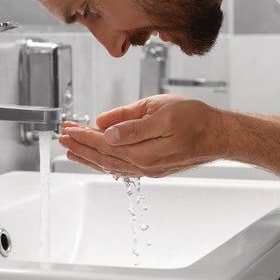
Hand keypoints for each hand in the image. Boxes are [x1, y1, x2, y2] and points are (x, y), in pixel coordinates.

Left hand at [59, 94, 220, 177]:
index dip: (84, 135)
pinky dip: (105, 164)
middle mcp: (143, 164)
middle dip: (80, 146)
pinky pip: (122, 169)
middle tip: (63, 138)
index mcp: (142, 148)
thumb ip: (129, 122)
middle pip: (103, 156)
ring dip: (89, 157)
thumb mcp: (160, 110)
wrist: (216, 134)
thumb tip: (103, 127)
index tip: (69, 129)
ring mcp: (148, 169)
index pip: (103, 142)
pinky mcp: (153, 169)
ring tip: (71, 151)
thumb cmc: (193, 118)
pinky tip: (96, 160)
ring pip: (110, 165)